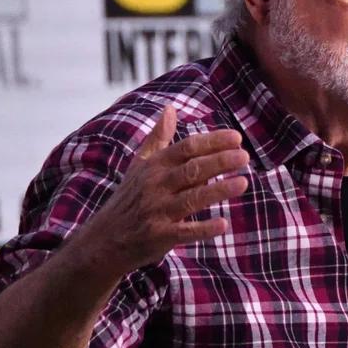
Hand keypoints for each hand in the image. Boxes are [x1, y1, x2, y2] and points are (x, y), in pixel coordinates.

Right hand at [75, 105, 249, 277]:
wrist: (104, 239)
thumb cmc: (129, 198)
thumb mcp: (140, 164)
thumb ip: (158, 137)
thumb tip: (170, 108)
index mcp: (154, 166)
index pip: (186, 148)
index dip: (211, 142)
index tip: (236, 137)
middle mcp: (155, 185)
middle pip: (192, 169)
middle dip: (219, 161)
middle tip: (244, 156)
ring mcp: (157, 211)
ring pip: (191, 198)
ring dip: (218, 190)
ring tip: (243, 183)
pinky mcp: (159, 235)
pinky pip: (184, 231)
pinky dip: (204, 228)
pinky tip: (223, 225)